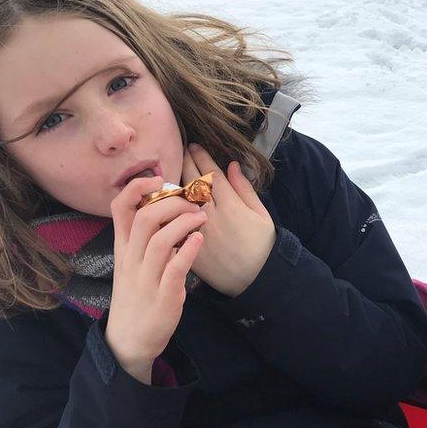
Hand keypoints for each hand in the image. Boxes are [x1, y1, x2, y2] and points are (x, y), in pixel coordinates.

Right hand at [105, 176, 205, 383]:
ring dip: (184, 222)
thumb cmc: (137, 294)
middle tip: (193, 202)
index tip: (159, 179)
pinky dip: (189, 250)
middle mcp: (131, 260)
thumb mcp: (133, 262)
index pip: (119, 208)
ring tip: (202, 217)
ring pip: (160, 240)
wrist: (128, 341)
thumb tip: (167, 207)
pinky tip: (200, 240)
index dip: (137, 188)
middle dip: (171, 202)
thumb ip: (146, 237)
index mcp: (123, 248)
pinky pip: (175, 268)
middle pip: (144, 218)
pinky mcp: (164, 296)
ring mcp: (146, 278)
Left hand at [181, 143, 275, 297]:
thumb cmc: (262, 247)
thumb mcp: (262, 215)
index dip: (201, 158)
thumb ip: (245, 189)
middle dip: (186, 165)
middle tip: (180, 153)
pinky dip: (167, 212)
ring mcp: (198, 233)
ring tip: (170, 174)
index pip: (211, 174)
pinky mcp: (189, 248)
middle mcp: (212, 217)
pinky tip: (163, 202)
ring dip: (174, 186)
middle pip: (192, 184)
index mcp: (232, 206)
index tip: (194, 146)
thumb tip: (232, 165)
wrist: (255, 281)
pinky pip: (174, 225)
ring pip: (179, 203)